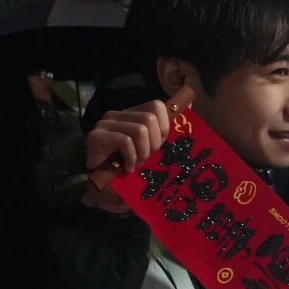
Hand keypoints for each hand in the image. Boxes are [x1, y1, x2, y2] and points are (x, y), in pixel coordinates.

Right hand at [83, 86, 193, 206]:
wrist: (99, 183)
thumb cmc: (128, 165)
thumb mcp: (150, 148)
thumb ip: (163, 131)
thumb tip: (191, 107)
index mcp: (131, 114)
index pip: (156, 106)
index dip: (164, 127)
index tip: (158, 146)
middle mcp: (117, 115)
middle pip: (149, 118)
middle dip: (154, 143)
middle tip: (146, 158)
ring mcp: (105, 124)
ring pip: (140, 130)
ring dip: (143, 152)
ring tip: (137, 163)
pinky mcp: (96, 136)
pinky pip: (125, 141)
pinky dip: (131, 157)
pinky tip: (128, 167)